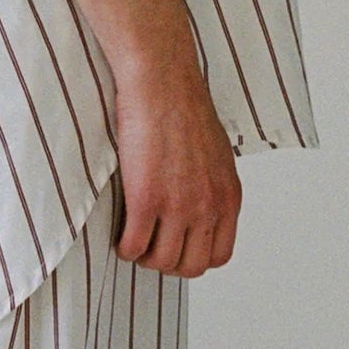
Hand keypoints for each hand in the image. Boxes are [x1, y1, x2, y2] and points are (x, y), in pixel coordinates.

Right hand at [108, 51, 241, 275]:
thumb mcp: (217, 154)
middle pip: (190, 266)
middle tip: (150, 246)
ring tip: (132, 239)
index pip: (219, 256)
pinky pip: (133, 246)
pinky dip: (124, 246)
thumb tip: (200, 204)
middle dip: (168, 262)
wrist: (162, 81)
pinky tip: (119, 233)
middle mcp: (208, 207)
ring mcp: (178, 206)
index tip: (176, 246)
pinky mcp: (147, 199)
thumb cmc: (184, 106)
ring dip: (144, 256)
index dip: (193, 257)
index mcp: (228, 197)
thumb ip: (213, 186)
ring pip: (161, 261)